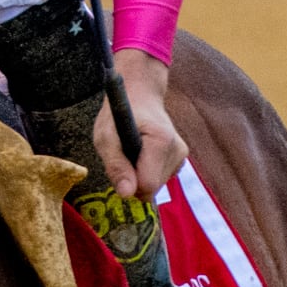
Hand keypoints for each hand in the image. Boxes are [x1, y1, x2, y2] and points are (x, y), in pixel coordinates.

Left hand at [88, 45, 190, 196]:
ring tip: (131, 149)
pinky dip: (146, 170)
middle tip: (122, 153)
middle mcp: (177, 150)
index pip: (147, 185)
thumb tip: (127, 194)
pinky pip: (159, 179)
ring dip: (138, 173)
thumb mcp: (106, 137)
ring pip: (155, 185)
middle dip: (133, 177)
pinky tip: (141, 152)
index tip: (119, 163)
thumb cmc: (120, 112)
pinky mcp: (179, 159)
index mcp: (162, 142)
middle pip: (151, 188)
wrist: (140, 93)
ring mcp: (181, 156)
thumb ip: (116, 166)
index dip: (129, 182)